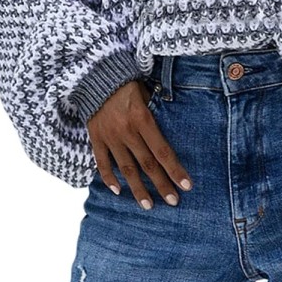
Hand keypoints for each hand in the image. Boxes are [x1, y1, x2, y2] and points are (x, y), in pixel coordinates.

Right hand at [87, 79, 193, 209]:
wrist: (95, 75)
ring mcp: (109, 136)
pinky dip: (109, 178)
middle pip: (147, 164)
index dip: (175, 170)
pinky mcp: (95, 137)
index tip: (186, 186)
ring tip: (147, 205)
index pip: (162, 151)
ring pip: (126, 168)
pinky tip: (118, 191)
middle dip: (161, 185)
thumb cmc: (127, 83)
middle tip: (173, 202)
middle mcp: (126, 131)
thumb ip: (156, 114)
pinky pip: (102, 162)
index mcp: (142, 119)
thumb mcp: (147, 93)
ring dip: (137, 189)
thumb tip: (169, 132)